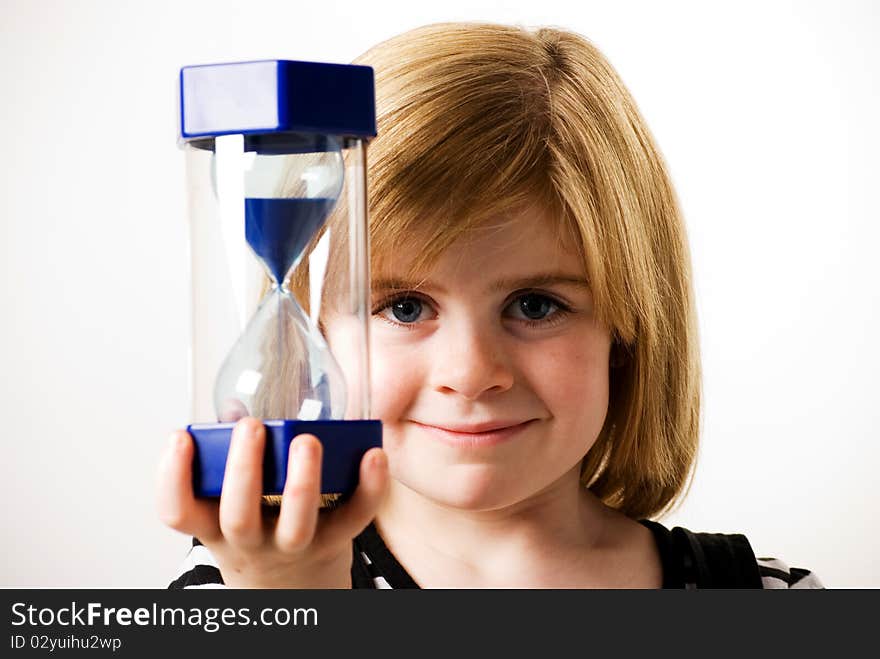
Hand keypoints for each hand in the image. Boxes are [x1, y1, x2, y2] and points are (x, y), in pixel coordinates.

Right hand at [156, 417, 388, 587]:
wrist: (294, 587)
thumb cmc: (260, 526)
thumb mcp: (231, 503)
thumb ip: (231, 456)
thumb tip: (232, 405)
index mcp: (215, 525)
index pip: (179, 513)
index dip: (172, 477)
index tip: (180, 435)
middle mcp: (250, 541)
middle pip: (239, 517)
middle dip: (242, 471)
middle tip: (250, 427)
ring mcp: (294, 546)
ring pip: (296, 525)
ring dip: (301, 481)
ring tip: (306, 440)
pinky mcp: (336, 542)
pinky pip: (355, 517)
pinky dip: (369, 487)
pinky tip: (373, 454)